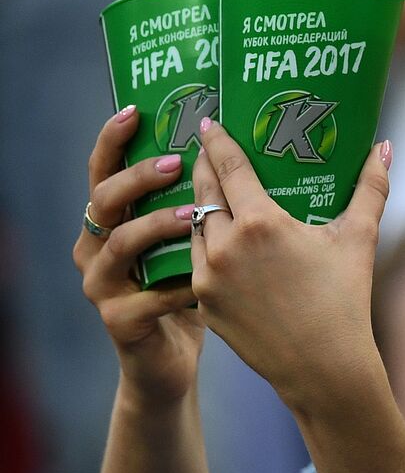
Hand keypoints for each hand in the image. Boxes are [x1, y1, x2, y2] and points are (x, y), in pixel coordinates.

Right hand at [73, 106, 201, 403]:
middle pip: (104, 200)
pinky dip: (180, 286)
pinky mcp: (118, 321)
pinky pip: (149, 297)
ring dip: (157, 226)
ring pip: (120, 245)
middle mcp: (96, 248)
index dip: (113, 140)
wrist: (169, 363)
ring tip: (194, 215)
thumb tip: (241, 156)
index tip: (136, 109)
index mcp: (111, 223)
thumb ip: (197, 205)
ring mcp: (101, 285)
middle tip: (174, 162)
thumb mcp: (189, 244)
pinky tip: (208, 280)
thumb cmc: (185, 292)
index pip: (103, 171)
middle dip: (137, 177)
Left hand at [189, 120, 389, 412]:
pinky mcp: (203, 302)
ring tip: (208, 195)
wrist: (323, 367)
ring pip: (194, 227)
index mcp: (262, 223)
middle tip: (203, 149)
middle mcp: (226, 245)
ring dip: (198, 207)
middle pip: (203, 191)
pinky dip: (202, 245)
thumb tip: (385, 148)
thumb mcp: (358, 239)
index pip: (228, 167)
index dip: (216, 140)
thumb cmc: (345, 300)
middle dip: (201, 166)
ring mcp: (209, 276)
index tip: (207, 121)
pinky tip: (211, 239)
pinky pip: (195, 262)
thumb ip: (370, 188)